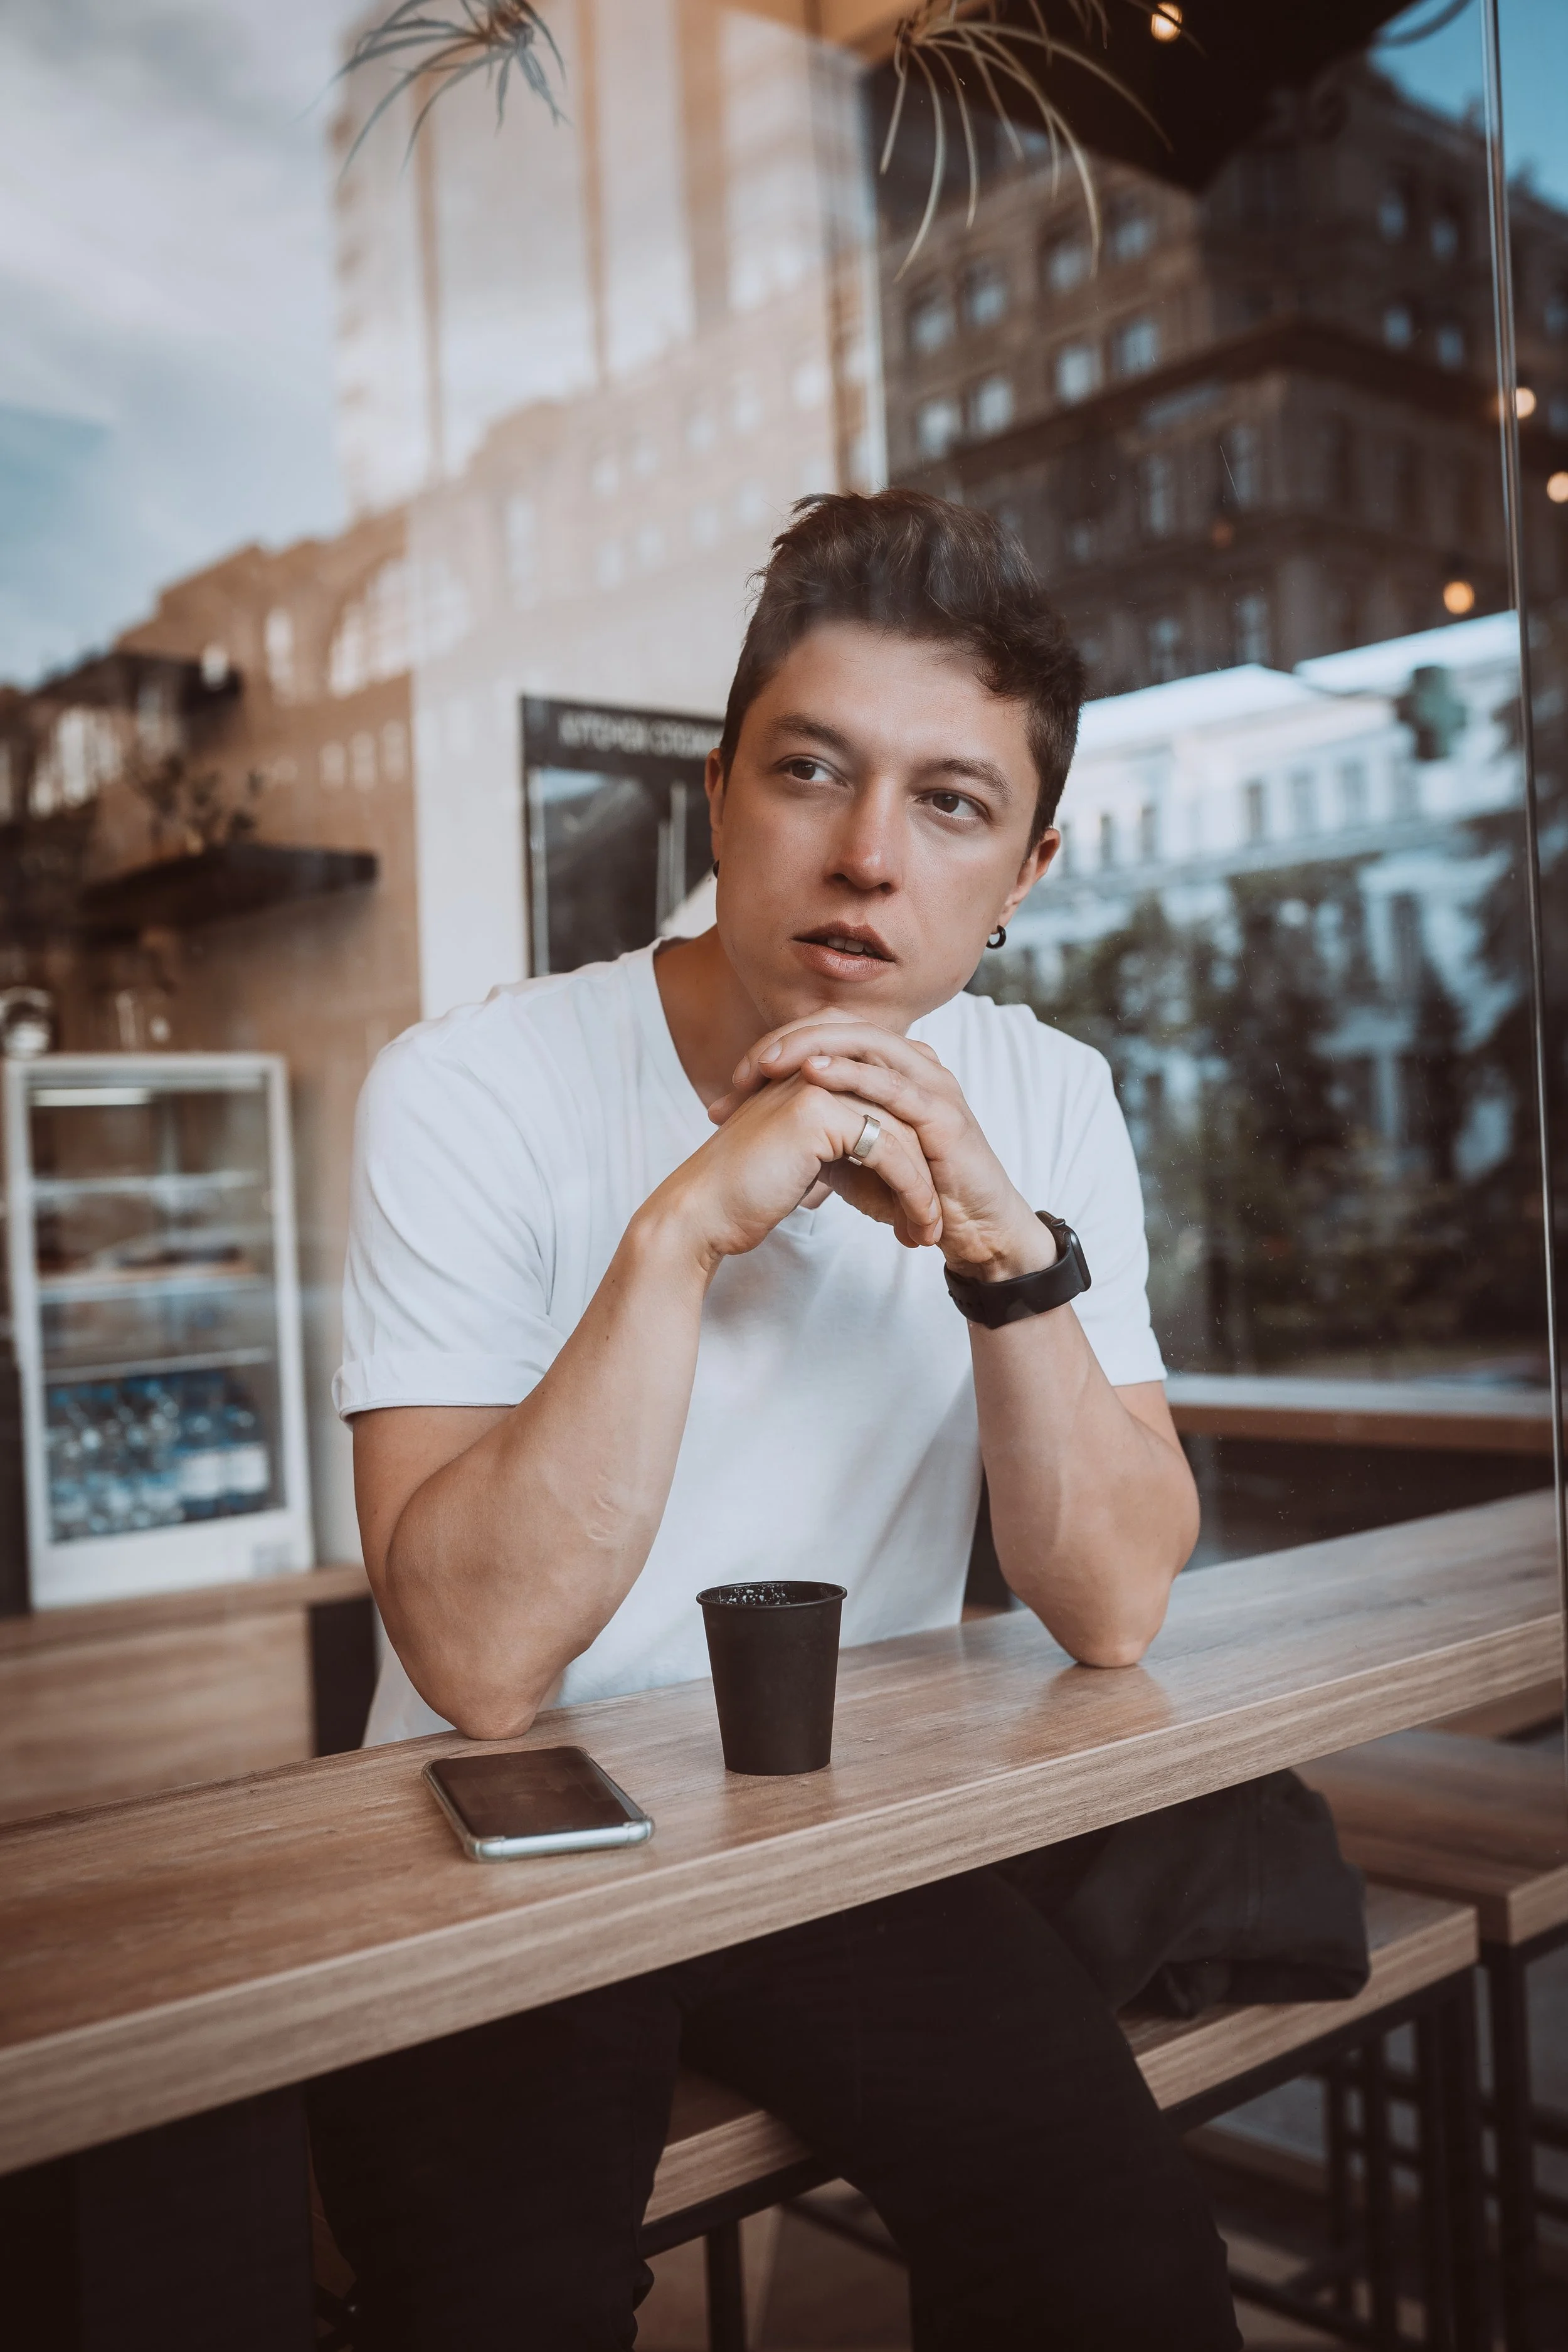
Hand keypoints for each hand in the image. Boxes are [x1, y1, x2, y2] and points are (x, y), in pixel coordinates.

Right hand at [654, 1066, 942, 1270]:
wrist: (702, 1213)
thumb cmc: (746, 1195)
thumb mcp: (804, 1159)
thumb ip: (839, 1143)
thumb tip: (887, 1159)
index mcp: (814, 1075)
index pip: (885, 1106)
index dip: (911, 1156)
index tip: (922, 1202)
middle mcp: (818, 1069)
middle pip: (899, 1116)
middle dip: (924, 1172)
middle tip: (934, 1221)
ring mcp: (818, 1084)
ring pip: (901, 1134)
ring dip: (924, 1190)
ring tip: (930, 1232)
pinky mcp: (819, 1111)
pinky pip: (890, 1151)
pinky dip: (912, 1193)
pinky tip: (917, 1225)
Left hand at [712, 1013, 1054, 1279]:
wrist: (971, 1230)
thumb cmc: (916, 1191)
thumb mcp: (855, 1156)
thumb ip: (822, 1129)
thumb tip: (766, 1119)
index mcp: (894, 1066)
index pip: (832, 1034)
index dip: (781, 1047)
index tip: (735, 1082)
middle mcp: (915, 1064)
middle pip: (846, 1026)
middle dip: (789, 1039)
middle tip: (744, 1066)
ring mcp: (932, 1084)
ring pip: (868, 1043)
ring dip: (813, 1047)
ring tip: (769, 1061)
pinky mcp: (943, 1115)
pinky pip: (893, 1084)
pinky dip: (852, 1074)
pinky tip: (814, 1074)